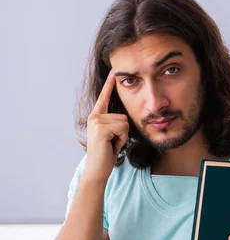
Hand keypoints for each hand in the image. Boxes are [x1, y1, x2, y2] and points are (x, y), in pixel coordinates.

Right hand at [84, 69, 129, 184]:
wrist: (97, 170)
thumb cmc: (106, 155)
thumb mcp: (111, 136)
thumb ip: (114, 124)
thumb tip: (125, 119)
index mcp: (96, 117)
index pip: (104, 97)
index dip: (109, 84)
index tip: (114, 69)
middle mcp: (94, 117)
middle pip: (123, 116)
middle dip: (123, 132)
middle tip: (113, 143)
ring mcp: (96, 122)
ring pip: (124, 122)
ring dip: (123, 137)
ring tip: (112, 145)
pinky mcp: (101, 128)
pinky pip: (123, 129)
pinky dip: (122, 140)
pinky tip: (112, 146)